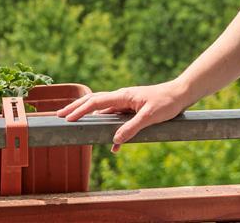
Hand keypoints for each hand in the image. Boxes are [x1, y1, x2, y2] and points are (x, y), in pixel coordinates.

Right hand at [55, 80, 191, 152]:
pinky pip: (115, 119)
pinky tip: (112, 144)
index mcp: (123, 96)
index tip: (66, 118)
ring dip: (87, 115)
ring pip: (102, 110)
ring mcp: (126, 104)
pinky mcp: (132, 110)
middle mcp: (121, 98)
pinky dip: (108, 128)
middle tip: (58, 116)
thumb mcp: (150, 116)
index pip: (95, 102)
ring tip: (72, 122)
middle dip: (75, 108)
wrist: (180, 94)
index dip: (80, 110)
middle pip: (93, 102)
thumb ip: (132, 128)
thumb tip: (115, 140)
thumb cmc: (167, 103)